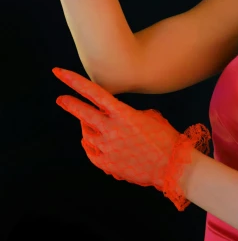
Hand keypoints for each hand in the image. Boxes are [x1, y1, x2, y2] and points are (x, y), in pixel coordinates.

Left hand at [53, 68, 178, 189]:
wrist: (173, 167)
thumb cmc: (165, 139)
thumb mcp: (150, 117)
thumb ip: (128, 113)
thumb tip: (114, 115)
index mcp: (124, 114)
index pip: (95, 93)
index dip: (75, 81)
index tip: (60, 73)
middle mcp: (113, 130)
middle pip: (83, 113)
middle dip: (69, 104)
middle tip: (60, 99)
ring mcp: (108, 148)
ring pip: (86, 134)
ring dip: (87, 127)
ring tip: (92, 125)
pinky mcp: (107, 164)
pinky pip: (90, 151)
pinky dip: (89, 144)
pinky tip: (91, 141)